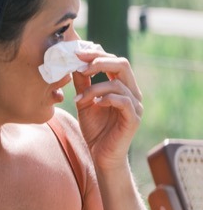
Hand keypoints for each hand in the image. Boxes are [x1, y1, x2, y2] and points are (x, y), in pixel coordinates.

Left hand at [72, 48, 141, 172]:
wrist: (100, 155)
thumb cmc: (95, 129)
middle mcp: (132, 93)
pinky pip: (123, 101)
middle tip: (80, 66)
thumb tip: (74, 64)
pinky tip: (95, 104)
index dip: (97, 55)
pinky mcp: (134, 119)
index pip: (114, 62)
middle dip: (100, 62)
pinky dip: (107, 99)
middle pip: (122, 64)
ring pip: (118, 84)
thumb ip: (82, 84)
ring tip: (79, 99)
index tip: (77, 53)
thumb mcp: (84, 102)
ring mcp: (135, 105)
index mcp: (122, 87)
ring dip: (94, 88)